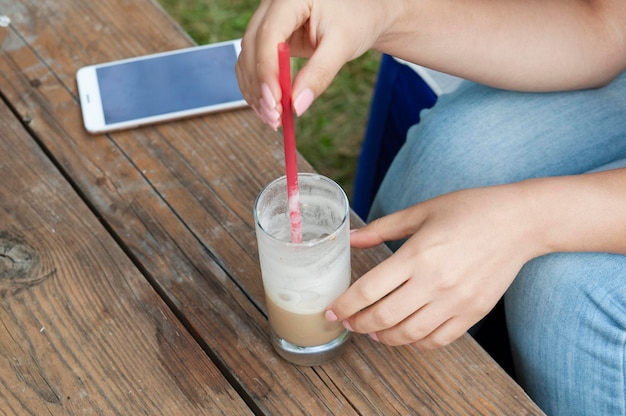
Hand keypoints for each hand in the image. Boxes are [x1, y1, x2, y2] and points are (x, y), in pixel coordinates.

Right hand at [235, 0, 387, 127]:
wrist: (361, 14)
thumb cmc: (356, 20)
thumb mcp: (343, 45)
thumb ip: (320, 73)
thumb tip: (297, 106)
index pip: (268, 35)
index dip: (267, 72)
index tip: (276, 102)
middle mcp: (271, 7)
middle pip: (252, 48)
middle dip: (260, 87)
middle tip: (275, 118)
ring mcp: (266, 22)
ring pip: (247, 58)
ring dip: (256, 92)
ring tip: (273, 119)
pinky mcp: (268, 39)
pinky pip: (254, 64)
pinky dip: (259, 88)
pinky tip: (269, 108)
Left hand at [327, 184, 541, 348]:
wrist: (520, 221)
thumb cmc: (469, 209)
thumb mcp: (422, 211)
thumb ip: (382, 228)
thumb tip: (350, 239)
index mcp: (417, 254)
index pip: (369, 290)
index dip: (345, 305)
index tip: (331, 311)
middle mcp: (435, 282)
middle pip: (384, 317)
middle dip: (358, 324)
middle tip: (348, 323)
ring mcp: (456, 301)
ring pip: (409, 334)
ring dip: (384, 338)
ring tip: (372, 331)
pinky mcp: (474, 312)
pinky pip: (439, 339)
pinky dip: (416, 343)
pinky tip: (406, 334)